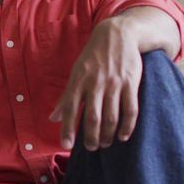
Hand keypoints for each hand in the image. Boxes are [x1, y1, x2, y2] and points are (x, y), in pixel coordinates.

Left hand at [49, 17, 141, 150]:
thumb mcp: (76, 73)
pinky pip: (130, 109)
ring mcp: (114, 83)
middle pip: (93, 118)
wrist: (117, 35)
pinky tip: (123, 136)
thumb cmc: (93, 57)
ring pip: (111, 117)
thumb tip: (52, 119)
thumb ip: (66, 98)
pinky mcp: (131, 83)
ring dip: (108, 135)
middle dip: (91, 137)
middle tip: (92, 148)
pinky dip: (127, 126)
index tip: (66, 145)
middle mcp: (95, 83)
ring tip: (106, 144)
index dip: (67, 129)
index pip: (70, 110)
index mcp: (79, 81)